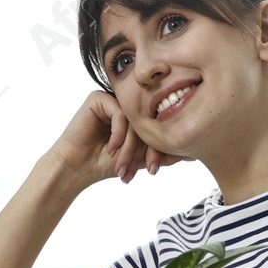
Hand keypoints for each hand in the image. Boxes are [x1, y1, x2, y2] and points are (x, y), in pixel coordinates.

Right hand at [47, 91, 181, 188]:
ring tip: (123, 165)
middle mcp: (125, 105)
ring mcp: (112, 99)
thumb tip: (192, 154)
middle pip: (147, 122)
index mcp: (135, 115)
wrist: (76, 169)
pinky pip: (120, 113)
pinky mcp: (98, 98)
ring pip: (135, 119)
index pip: (155, 126)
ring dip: (131, 146)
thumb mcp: (139, 160)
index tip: (154, 169)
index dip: (157, 148)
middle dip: (145, 150)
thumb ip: (161, 154)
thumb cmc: (104, 165)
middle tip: (143, 169)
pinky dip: (119, 134)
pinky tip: (111, 150)